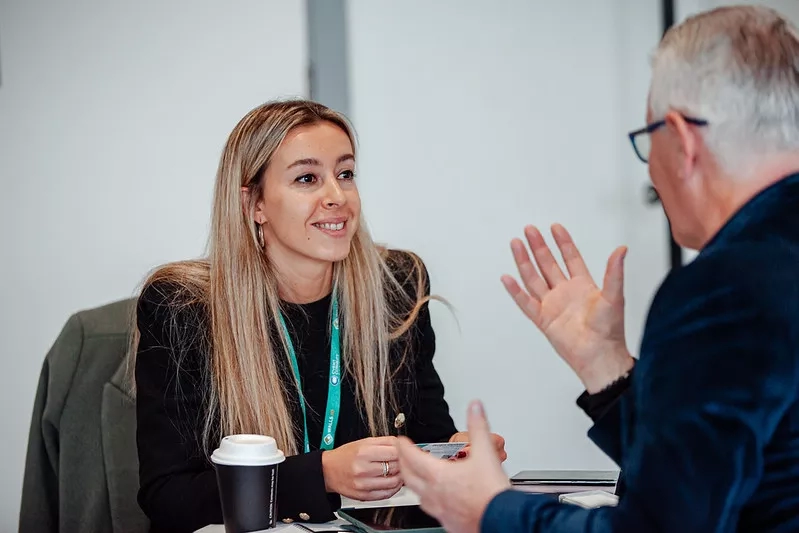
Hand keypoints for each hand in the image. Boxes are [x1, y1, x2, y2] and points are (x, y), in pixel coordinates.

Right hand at [321, 437, 402, 500]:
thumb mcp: (363, 442)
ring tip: (396, 471)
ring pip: (394, 482)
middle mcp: (363, 469)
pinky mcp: (364, 496)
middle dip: (401, 464)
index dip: (402, 451)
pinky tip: (391, 481)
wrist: (328, 471)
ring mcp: (364, 484)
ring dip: (399, 476)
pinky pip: (386, 494)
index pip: (394, 452)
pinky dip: (393, 488)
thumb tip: (401, 443)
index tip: (402, 451)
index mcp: (364, 452)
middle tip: (399, 461)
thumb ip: (384, 441)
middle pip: (395, 467)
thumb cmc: (345, 455)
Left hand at [396, 401, 509, 532]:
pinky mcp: (448, 523)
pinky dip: (430, 501)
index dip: (404, 447)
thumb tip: (475, 408)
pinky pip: (432, 511)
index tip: (400, 441)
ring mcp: (440, 510)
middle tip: (402, 457)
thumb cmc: (491, 492)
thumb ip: (478, 426)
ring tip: (416, 478)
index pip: (412, 457)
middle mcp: (434, 493)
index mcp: (439, 475)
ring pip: (419, 496)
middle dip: (403, 464)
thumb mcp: (486, 452)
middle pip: (409, 477)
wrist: (501, 520)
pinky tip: (438, 500)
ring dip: (414, 485)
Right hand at [501, 224, 634, 392]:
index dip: (563, 242)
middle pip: (547, 264)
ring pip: (534, 278)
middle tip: (529, 230)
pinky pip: (526, 302)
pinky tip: (507, 278)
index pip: (570, 258)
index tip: (554, 227)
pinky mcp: (543, 319)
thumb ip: (614, 272)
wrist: (599, 356)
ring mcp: (552, 305)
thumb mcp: (614, 297)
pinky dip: (516, 291)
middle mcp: (565, 293)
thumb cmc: (610, 330)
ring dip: (524, 261)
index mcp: (583, 286)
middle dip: (538, 246)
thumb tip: (622, 250)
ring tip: (516, 244)